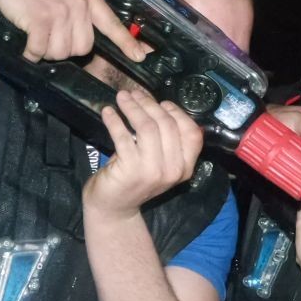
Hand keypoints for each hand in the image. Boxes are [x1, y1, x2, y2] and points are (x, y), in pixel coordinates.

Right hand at [0, 0, 147, 63]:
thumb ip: (81, 13)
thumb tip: (89, 41)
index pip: (112, 24)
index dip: (126, 43)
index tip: (141, 56)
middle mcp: (79, 4)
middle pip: (83, 48)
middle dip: (65, 50)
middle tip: (49, 38)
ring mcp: (60, 11)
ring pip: (62, 52)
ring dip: (47, 52)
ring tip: (37, 36)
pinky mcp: (40, 19)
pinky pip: (41, 50)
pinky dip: (32, 53)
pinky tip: (27, 47)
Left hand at [82, 90, 202, 220]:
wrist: (114, 207)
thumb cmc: (135, 179)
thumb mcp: (160, 162)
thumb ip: (166, 140)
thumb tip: (158, 104)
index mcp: (185, 167)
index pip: (192, 133)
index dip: (177, 112)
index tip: (160, 102)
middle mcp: (173, 170)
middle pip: (167, 124)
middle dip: (149, 104)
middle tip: (134, 94)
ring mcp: (153, 170)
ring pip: (147, 127)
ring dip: (133, 108)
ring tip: (122, 98)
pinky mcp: (131, 169)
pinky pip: (123, 136)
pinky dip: (114, 120)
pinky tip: (108, 112)